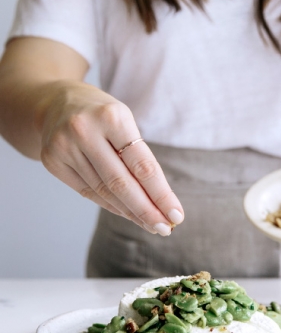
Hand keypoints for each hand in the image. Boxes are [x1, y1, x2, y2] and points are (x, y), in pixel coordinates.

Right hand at [39, 81, 183, 234]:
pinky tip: (127, 214)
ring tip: (150, 224)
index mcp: (112, 116)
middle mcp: (85, 130)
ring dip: (130, 212)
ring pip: (104, 192)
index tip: (176, 215)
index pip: (142, 165)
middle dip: (146, 211)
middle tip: (164, 228)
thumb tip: (161, 205)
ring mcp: (64, 146)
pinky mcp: (52, 161)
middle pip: (121, 183)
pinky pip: (88, 192)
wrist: (56, 103)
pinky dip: (110, 206)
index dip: (161, 194)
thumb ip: (140, 160)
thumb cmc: (102, 116)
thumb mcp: (125, 123)